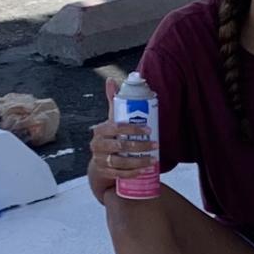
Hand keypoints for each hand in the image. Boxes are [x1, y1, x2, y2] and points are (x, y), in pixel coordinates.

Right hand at [88, 76, 153, 200]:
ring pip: (121, 162)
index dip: (132, 129)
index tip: (149, 129)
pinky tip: (144, 170)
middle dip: (140, 145)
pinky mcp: (105, 173)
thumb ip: (113, 102)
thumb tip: (110, 80)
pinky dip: (133, 173)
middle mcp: (97, 145)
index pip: (116, 128)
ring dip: (139, 161)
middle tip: (156, 145)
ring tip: (153, 160)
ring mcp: (100, 160)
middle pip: (120, 146)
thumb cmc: (110, 137)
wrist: (100, 161)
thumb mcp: (111, 120)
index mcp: (99, 131)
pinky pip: (120, 174)